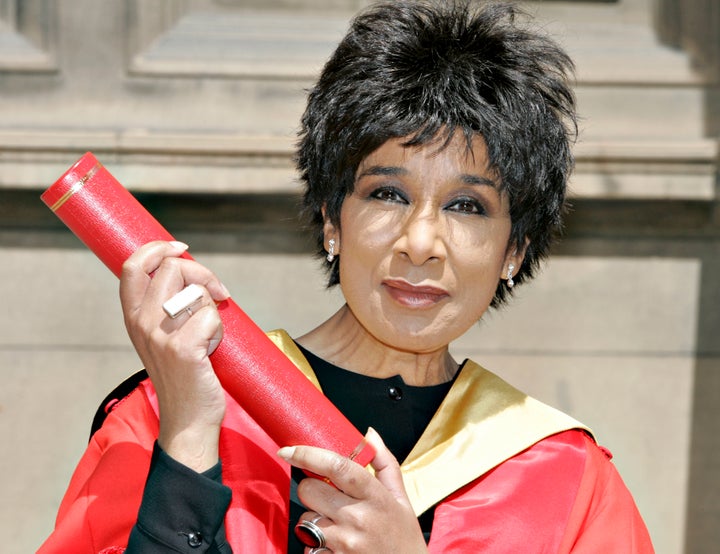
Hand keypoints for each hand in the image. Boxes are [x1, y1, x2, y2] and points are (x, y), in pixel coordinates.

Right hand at [119, 241, 230, 470]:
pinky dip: (220, 329)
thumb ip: (167, 304)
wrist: (189, 420)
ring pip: (196, 292)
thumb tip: (189, 269)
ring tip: (208, 335)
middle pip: (172, 268)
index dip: (158, 248)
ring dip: (212, 308)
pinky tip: (212, 349)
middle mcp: (141, 324)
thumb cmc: (184, 376)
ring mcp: (160, 336)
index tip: (181, 248)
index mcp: (133, 317)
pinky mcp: (183, 349)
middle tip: (218, 293)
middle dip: (203, 273)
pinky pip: (211, 316)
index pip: (133, 266)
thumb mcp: (164, 337)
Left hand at [279, 428, 427, 553]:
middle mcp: (357, 518)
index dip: (308, 454)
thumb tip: (369, 433)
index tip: (289, 450)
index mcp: (375, 496)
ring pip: (304, 519)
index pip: (336, 467)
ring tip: (333, 521)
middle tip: (325, 494)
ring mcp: (344, 542)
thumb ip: (385, 463)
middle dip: (311, 488)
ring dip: (312, 517)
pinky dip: (314, 543)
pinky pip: (308, 546)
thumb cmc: (403, 536)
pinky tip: (332, 542)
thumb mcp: (401, 498)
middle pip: (310, 490)